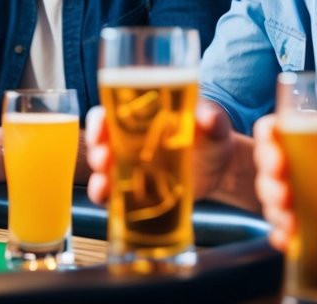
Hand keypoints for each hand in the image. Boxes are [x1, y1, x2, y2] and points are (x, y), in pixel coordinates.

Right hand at [87, 99, 236, 205]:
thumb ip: (212, 117)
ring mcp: (131, 170)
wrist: (220, 169)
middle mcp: (128, 144)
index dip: (99, 121)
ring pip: (102, 173)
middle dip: (96, 151)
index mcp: (140, 119)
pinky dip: (107, 200)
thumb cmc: (210, 137)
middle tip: (104, 157)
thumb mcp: (213, 123)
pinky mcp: (137, 193)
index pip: (108, 116)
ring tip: (104, 183)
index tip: (101, 126)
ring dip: (98, 178)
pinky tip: (110, 199)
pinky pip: (114, 198)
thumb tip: (209, 117)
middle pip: (100, 145)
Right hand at [255, 114, 316, 252]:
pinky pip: (279, 231)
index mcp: (302, 139)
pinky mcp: (296, 225)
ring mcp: (289, 197)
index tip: (278, 156)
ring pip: (268, 201)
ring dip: (275, 211)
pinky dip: (282, 237)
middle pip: (265, 168)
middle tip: (285, 195)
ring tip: (291, 221)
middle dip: (269, 183)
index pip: (269, 131)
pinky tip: (291, 240)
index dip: (265, 140)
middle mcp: (290, 166)